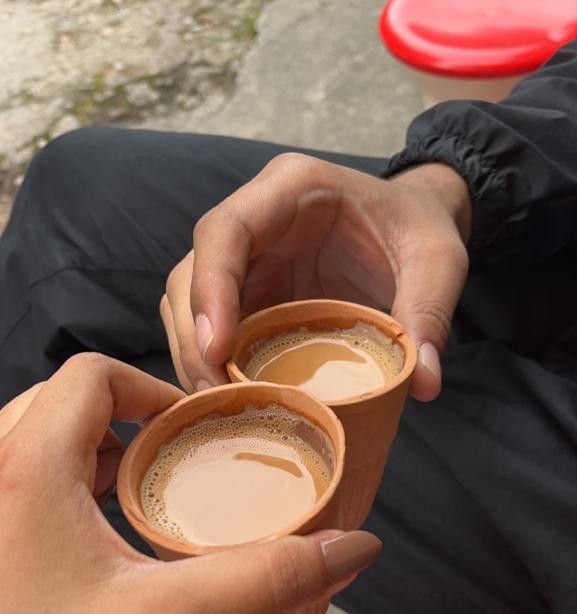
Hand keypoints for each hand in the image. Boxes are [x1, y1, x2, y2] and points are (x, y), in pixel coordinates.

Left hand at [0, 355, 380, 613]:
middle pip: (56, 404)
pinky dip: (52, 490)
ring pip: (28, 444)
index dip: (150, 389)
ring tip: (132, 502)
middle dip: (119, 424)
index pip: (89, 375)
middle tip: (166, 468)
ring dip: (83, 456)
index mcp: (26, 471)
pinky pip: (11, 485)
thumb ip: (272, 578)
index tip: (189, 433)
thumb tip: (357, 547)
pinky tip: (90, 544)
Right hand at [163, 156, 470, 401]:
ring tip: (217, 407)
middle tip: (213, 396)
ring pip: (189, 304)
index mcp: (292, 189)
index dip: (211, 289)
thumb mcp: (439, 262)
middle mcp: (255, 220)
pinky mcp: (249, 295)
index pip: (225, 230)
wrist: (414, 227)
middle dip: (193, 337)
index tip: (217, 349)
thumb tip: (423, 384)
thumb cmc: (420, 230)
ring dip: (194, 356)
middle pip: (191, 273)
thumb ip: (430, 313)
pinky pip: (212, 328)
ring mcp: (246, 260)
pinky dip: (213, 365)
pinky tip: (230, 401)